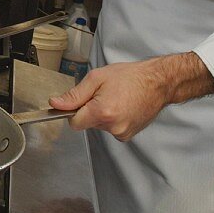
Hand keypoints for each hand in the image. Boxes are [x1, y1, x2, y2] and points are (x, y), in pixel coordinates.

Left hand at [48, 52, 213, 141]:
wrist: (157, 83)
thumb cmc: (129, 77)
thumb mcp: (97, 78)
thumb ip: (74, 94)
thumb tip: (56, 104)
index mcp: (102, 112)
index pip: (74, 123)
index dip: (74, 111)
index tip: (80, 101)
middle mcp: (112, 127)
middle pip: (87, 123)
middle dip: (90, 110)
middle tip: (103, 94)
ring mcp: (122, 133)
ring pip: (99, 126)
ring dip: (102, 114)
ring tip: (116, 98)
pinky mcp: (128, 135)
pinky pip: (111, 128)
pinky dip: (113, 119)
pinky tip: (123, 107)